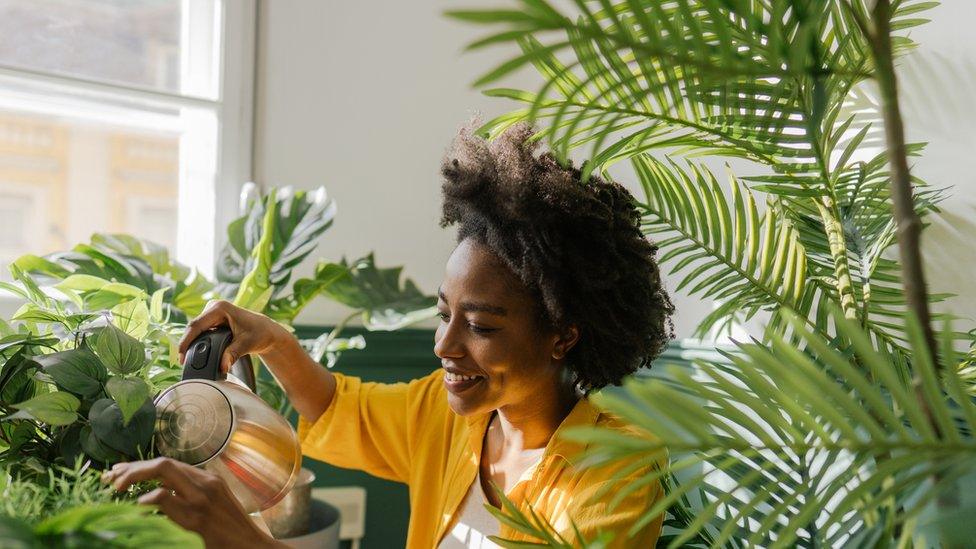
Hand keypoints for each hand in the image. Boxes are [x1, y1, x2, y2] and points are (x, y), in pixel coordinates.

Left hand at [102, 458, 280, 547]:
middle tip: (110, 480)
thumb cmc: (228, 530)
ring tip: (117, 488)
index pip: (167, 464)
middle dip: (133, 468)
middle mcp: (206, 482)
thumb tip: (156, 491)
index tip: (118, 474)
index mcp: (206, 479)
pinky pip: (168, 498)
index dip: (139, 466)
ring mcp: (203, 497)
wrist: (250, 547)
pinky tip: (138, 505)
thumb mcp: (211, 504)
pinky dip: (149, 498)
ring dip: (135, 476)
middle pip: (163, 463)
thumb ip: (188, 494)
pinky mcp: (199, 517)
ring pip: (164, 471)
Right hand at [179, 300, 292, 372]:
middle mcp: (213, 307)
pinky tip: (194, 355)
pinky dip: (197, 343)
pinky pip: (200, 332)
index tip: (181, 357)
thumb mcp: (246, 344)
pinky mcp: (212, 320)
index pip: (196, 325)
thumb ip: (233, 354)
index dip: (186, 341)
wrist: (266, 331)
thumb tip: (222, 367)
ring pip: (195, 331)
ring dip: (191, 345)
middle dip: (187, 345)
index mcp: (220, 308)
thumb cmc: (260, 334)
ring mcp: (211, 313)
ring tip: (187, 361)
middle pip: (193, 328)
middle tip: (184, 363)